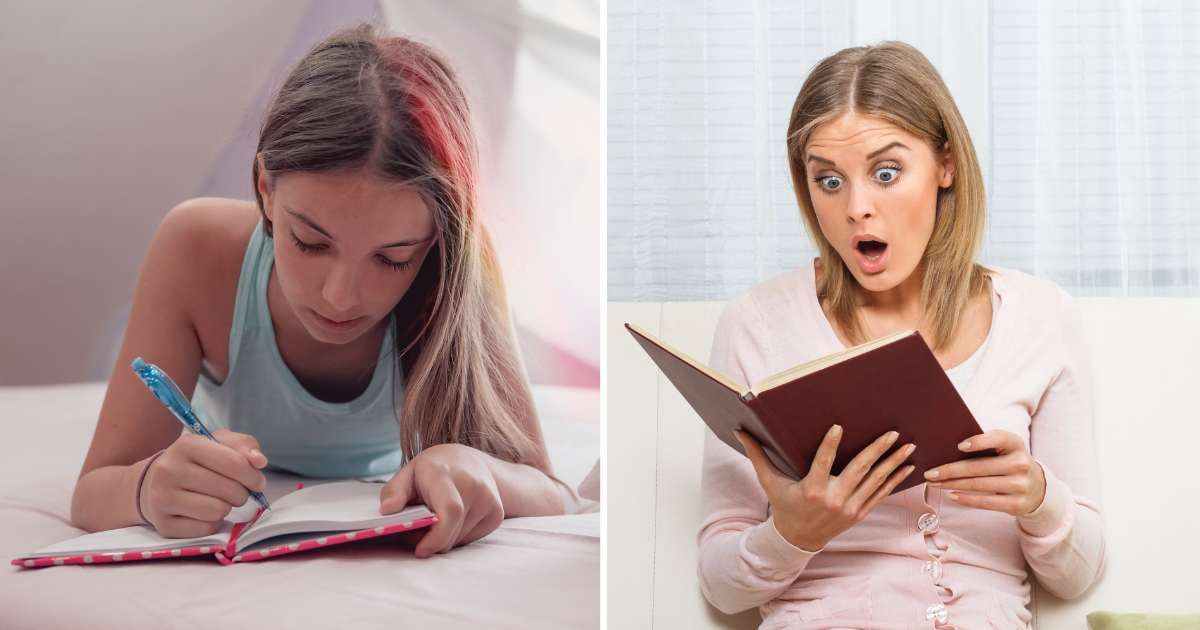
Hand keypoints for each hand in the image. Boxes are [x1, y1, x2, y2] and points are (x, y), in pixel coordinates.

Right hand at [141, 429, 268, 536]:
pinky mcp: (164, 524)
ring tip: (221, 500)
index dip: (253, 475)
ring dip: (227, 507)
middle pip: (228, 489)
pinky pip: (206, 529)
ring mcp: (162, 499)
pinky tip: (205, 512)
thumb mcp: (218, 443)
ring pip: (217, 511)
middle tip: (237, 491)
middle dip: (241, 493)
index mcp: (186, 445)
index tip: (257, 481)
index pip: (234, 463)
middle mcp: (169, 470)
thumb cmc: (195, 461)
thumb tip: (260, 461)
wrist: (153, 483)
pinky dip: (213, 522)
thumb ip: (243, 446)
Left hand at [378, 443, 503, 557]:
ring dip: (443, 539)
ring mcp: (490, 500)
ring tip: (434, 522)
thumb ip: (394, 490)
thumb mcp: (409, 472)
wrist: (472, 461)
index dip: (436, 537)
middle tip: (417, 534)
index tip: (420, 550)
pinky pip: (471, 539)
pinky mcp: (497, 514)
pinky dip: (456, 537)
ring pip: (459, 538)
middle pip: (452, 531)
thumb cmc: (435, 468)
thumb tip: (387, 511)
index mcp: (446, 473)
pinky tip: (452, 521)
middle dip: (431, 541)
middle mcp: (473, 485)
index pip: (450, 511)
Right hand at [735, 425, 915, 551]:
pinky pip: (881, 494)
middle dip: (878, 450)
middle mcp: (834, 499)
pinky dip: (895, 480)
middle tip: (892, 433)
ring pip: (875, 481)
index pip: (822, 463)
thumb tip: (739, 431)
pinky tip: (907, 466)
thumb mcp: (769, 482)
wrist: (798, 540)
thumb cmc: (783, 506)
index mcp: (811, 490)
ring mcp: (850, 507)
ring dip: (893, 463)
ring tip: (907, 446)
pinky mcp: (859, 513)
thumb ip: (757, 455)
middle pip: (859, 470)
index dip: (830, 445)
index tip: (839, 426)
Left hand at [924, 430, 1046, 515]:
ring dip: (952, 485)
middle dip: (950, 470)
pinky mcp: (1017, 504)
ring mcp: (1020, 485)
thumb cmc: (1010, 463)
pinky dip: (966, 499)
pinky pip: (986, 502)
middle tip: (929, 472)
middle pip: (979, 467)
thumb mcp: (1005, 450)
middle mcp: (1021, 464)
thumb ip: (985, 446)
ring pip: (979, 485)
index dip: (979, 441)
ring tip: (934, 483)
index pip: (998, 438)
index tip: (959, 445)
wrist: (1038, 489)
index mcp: (1016, 444)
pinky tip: (951, 495)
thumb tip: (948, 450)